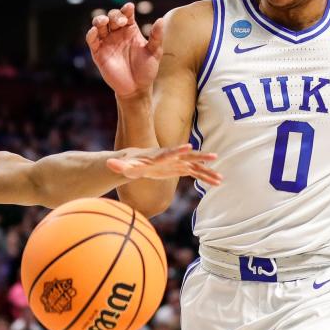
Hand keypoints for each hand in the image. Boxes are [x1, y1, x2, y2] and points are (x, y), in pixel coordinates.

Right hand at [86, 3, 162, 98]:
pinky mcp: (98, 52)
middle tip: (121, 22)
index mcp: (131, 30)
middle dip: (115, 16)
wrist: (136, 88)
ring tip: (104, 21)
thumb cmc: (146, 69)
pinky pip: (91, 40)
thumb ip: (156, 37)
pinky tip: (95, 31)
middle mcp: (117, 33)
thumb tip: (161, 20)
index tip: (129, 8)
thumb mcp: (154, 52)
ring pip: (99, 25)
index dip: (126, 9)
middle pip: (112, 17)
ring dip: (99, 20)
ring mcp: (107, 42)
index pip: (127, 14)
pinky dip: (91, 34)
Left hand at [107, 144, 221, 185]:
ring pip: (195, 167)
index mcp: (160, 156)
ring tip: (221, 178)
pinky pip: (196, 173)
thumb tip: (108, 164)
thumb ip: (118, 165)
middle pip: (188, 157)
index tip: (188, 147)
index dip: (178, 150)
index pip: (169, 152)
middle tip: (213, 156)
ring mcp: (178, 162)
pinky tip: (217, 182)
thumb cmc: (131, 164)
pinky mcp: (181, 168)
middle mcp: (172, 157)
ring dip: (207, 171)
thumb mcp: (124, 166)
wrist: (138, 160)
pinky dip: (206, 177)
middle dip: (200, 157)